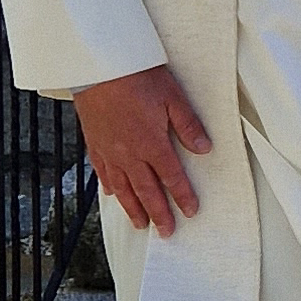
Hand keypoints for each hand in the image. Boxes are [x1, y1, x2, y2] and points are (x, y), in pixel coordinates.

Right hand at [75, 65, 210, 236]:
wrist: (99, 68)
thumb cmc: (137, 78)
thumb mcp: (173, 98)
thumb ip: (189, 125)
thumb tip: (205, 148)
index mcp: (152, 144)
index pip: (172, 177)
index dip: (182, 196)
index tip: (191, 211)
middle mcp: (129, 154)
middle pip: (147, 191)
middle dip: (159, 213)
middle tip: (167, 231)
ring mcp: (110, 151)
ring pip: (123, 188)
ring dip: (134, 208)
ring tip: (141, 224)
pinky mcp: (95, 144)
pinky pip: (103, 173)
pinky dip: (110, 187)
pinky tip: (113, 195)